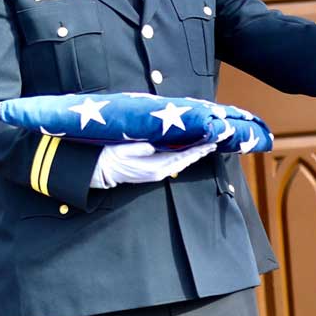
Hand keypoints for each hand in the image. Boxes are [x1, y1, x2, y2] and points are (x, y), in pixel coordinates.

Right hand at [91, 140, 217, 188]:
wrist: (101, 170)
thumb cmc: (111, 156)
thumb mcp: (124, 149)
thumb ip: (140, 149)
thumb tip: (152, 147)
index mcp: (154, 167)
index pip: (180, 156)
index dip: (196, 149)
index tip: (208, 143)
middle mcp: (159, 172)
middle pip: (184, 160)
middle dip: (199, 152)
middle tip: (213, 142)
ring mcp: (157, 174)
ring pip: (181, 163)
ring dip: (193, 155)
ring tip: (205, 146)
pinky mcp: (154, 173)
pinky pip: (174, 164)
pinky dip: (184, 157)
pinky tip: (189, 152)